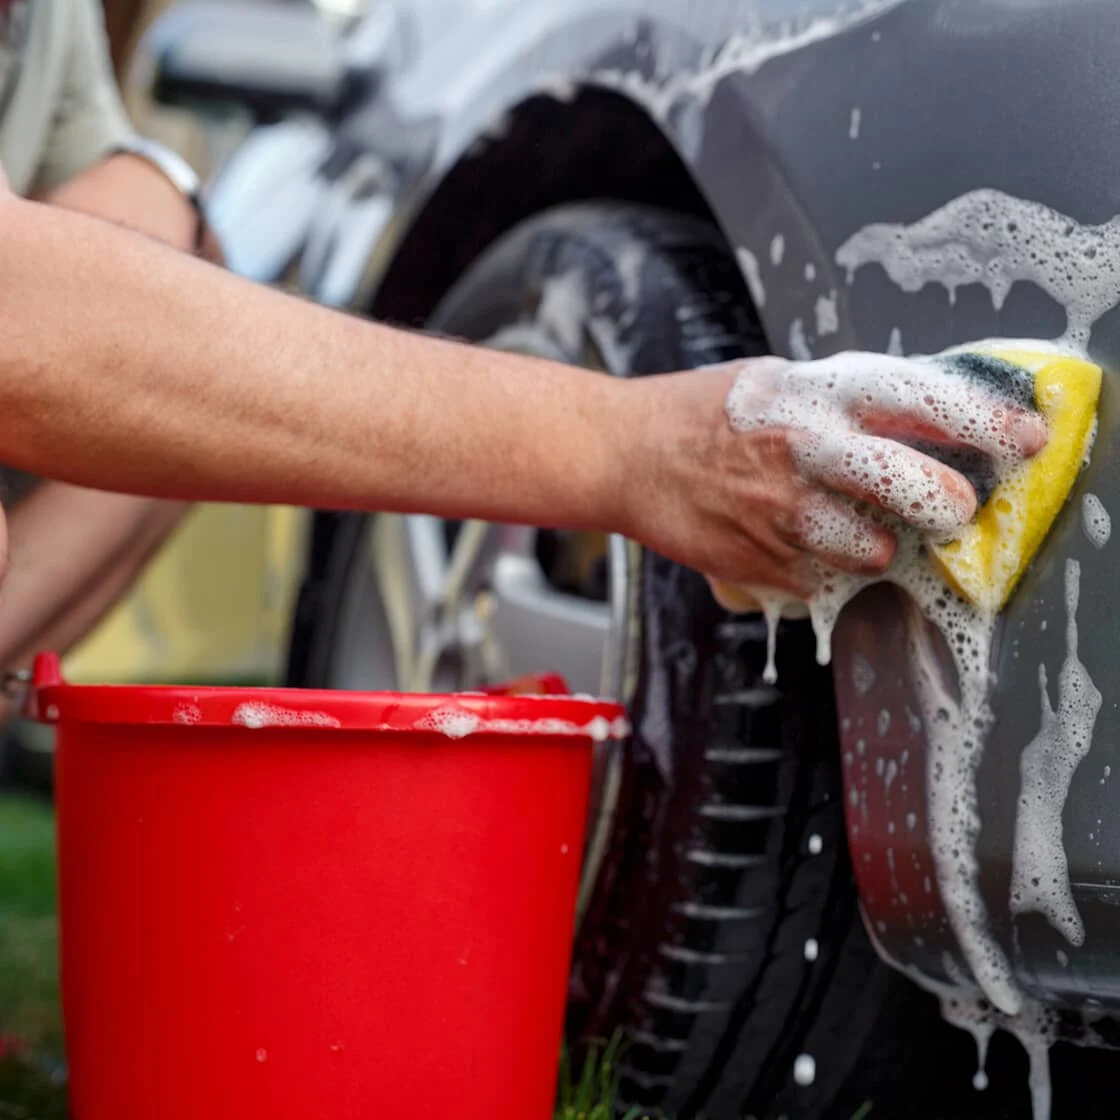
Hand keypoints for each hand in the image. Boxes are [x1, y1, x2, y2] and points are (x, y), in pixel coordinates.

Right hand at [620, 353, 1047, 599]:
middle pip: (916, 488)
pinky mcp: (760, 563)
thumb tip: (931, 421)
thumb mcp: (781, 381)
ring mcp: (781, 515)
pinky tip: (793, 540)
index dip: (984, 420)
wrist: (625, 454)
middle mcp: (805, 452)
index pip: (920, 400)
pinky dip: (823, 566)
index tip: (1027, 440)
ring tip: (846, 523)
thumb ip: (851, 402)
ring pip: (873, 550)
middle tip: (949, 505)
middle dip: (947, 503)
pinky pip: (824, 580)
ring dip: (875, 543)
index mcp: (815, 395)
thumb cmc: (705, 412)